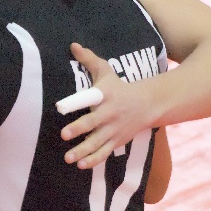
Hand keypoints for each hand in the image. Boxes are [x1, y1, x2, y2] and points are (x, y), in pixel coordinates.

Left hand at [59, 43, 159, 168]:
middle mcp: (109, 114)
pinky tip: (81, 165)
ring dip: (83, 151)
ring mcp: (113, 129)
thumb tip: (73, 45)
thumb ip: (89, 60)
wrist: (149, 104)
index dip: (76, 103)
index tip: (61, 107)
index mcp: (104, 96)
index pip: (90, 98)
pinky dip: (94, 160)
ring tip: (68, 158)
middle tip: (64, 135)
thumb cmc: (120, 87)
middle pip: (93, 123)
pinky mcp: (116, 141)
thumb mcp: (106, 72)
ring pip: (97, 142)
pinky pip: (104, 152)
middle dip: (79, 129)